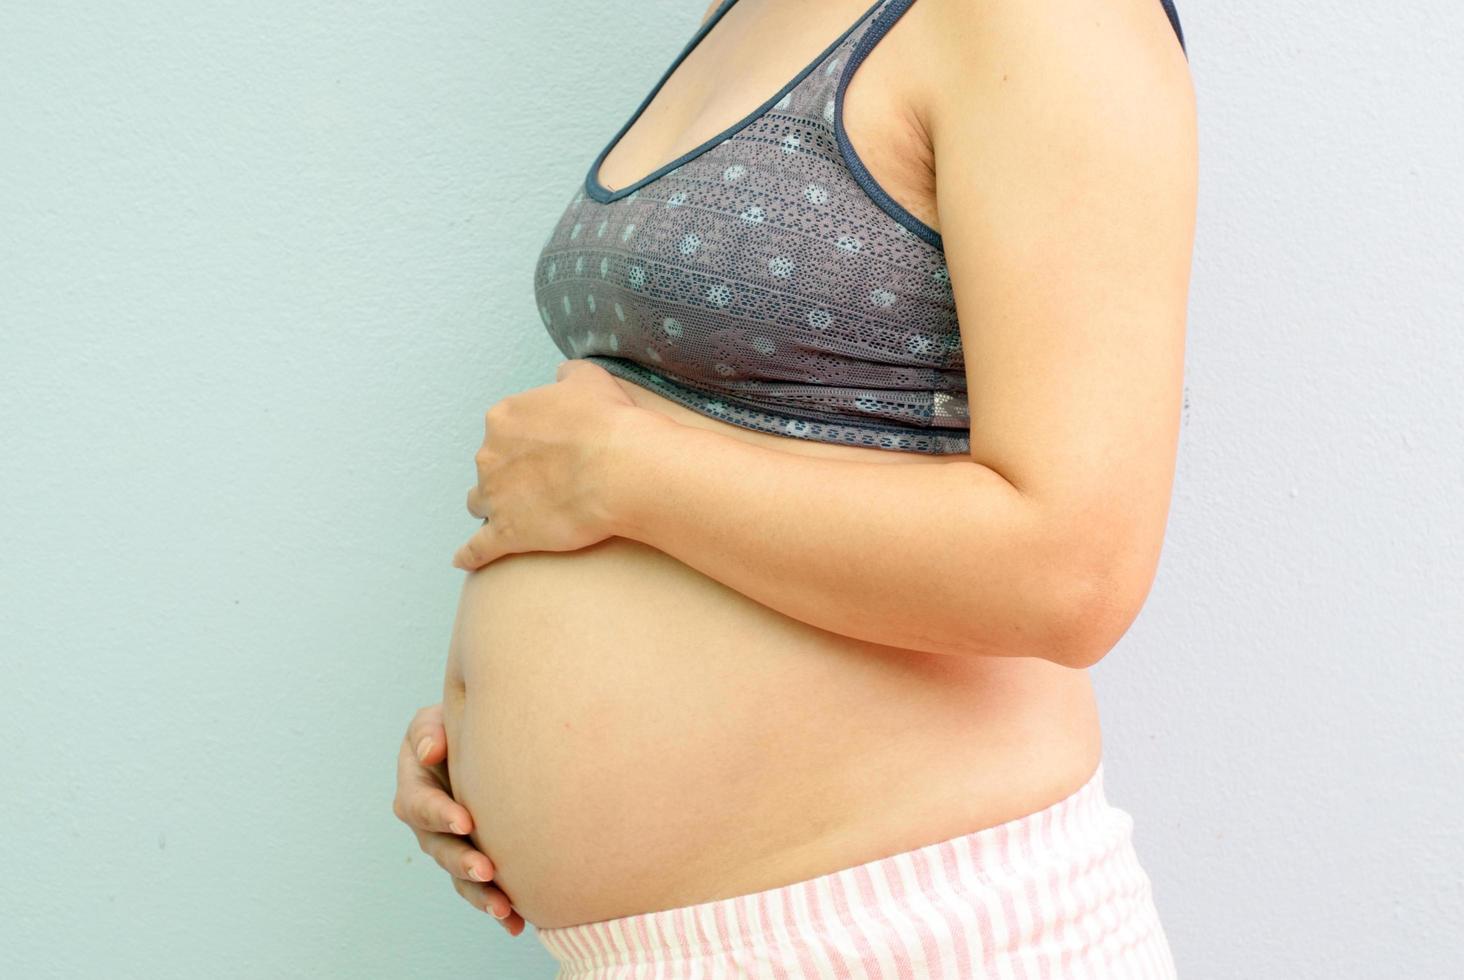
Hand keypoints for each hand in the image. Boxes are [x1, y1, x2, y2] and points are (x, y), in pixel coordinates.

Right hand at [393, 703, 525, 935]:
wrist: (481, 741)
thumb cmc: (454, 726)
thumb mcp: (435, 720)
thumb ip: (428, 731)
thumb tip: (431, 751)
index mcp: (415, 789)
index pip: (421, 805)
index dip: (440, 814)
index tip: (465, 821)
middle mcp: (429, 826)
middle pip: (440, 850)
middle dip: (462, 862)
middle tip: (487, 871)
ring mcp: (451, 846)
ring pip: (460, 876)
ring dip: (481, 895)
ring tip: (505, 909)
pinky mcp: (475, 859)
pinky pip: (483, 888)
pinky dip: (498, 907)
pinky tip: (517, 924)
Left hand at [452, 359, 645, 570]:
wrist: (621, 468)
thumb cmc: (608, 422)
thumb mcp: (588, 378)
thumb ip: (567, 375)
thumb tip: (561, 375)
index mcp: (505, 418)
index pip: (503, 431)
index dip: (525, 443)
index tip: (548, 450)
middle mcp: (490, 456)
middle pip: (490, 468)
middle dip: (509, 475)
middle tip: (545, 482)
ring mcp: (494, 497)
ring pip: (481, 504)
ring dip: (495, 507)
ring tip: (520, 515)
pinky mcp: (506, 534)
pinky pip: (477, 548)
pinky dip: (470, 554)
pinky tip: (466, 560)